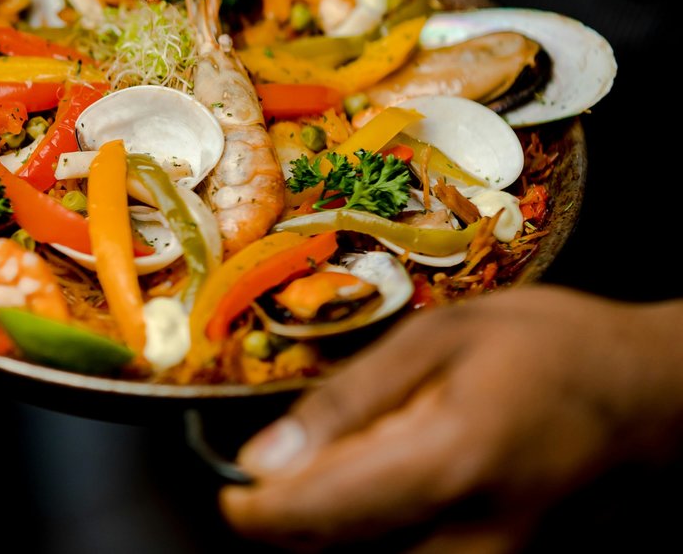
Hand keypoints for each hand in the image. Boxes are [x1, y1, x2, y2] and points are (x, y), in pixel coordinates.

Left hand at [221, 287, 682, 551]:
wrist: (652, 397)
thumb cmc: (550, 347)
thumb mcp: (441, 337)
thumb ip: (350, 400)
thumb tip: (265, 458)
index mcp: (451, 461)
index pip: (322, 514)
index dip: (257, 511)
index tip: (231, 490)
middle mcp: (474, 536)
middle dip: (290, 519)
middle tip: (280, 467)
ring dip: (331, 528)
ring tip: (333, 470)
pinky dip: (375, 535)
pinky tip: (381, 486)